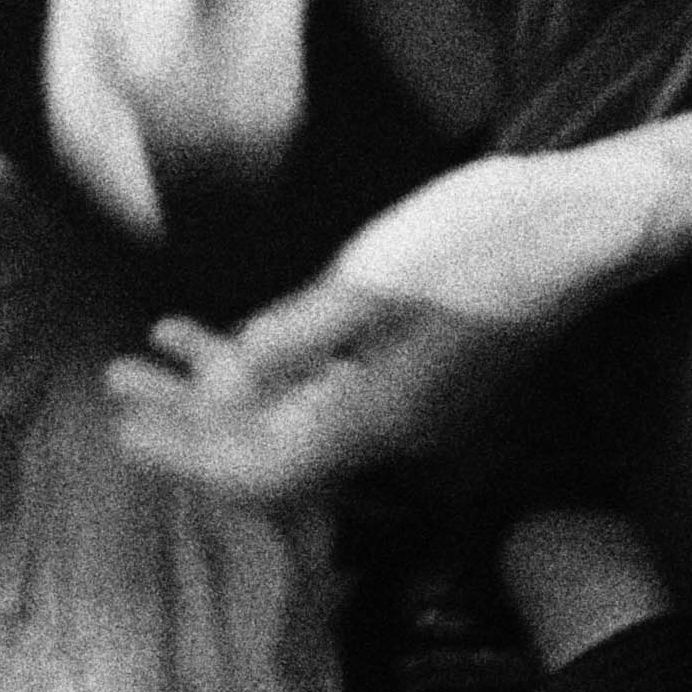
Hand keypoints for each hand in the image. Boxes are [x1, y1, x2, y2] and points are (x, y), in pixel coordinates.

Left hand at [99, 149, 643, 499]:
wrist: (576, 223)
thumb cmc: (480, 242)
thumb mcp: (377, 284)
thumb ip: (299, 338)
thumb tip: (227, 384)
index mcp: (376, 417)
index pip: (261, 468)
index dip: (188, 455)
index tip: (124, 432)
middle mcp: (386, 425)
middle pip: (264, 447)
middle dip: (185, 422)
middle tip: (116, 387)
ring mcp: (400, 397)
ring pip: (285, 413)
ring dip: (213, 390)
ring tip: (144, 358)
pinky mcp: (408, 361)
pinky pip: (317, 381)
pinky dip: (262, 362)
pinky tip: (219, 331)